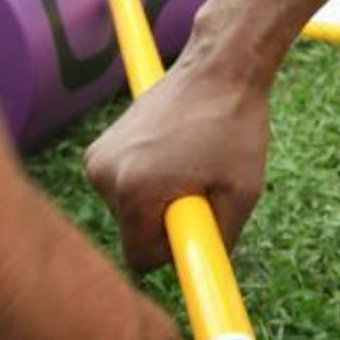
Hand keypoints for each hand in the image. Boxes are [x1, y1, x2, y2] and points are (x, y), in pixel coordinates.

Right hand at [86, 50, 269, 271]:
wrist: (218, 67)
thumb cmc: (235, 125)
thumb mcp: (242, 192)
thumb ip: (219, 240)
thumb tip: (202, 272)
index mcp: (135, 190)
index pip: (141, 258)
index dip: (172, 251)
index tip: (196, 231)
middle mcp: (105, 175)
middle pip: (133, 233)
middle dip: (167, 221)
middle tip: (202, 187)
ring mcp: (98, 158)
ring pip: (129, 210)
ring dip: (159, 199)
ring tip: (191, 162)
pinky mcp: (100, 146)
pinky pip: (124, 185)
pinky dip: (148, 179)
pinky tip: (175, 150)